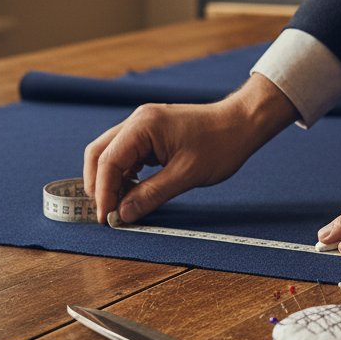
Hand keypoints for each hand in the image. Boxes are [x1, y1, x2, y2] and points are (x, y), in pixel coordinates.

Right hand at [83, 74, 298, 223]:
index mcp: (143, 125)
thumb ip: (151, 194)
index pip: (108, 160)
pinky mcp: (151, 134)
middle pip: (100, 153)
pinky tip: (132, 193)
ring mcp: (143, 126)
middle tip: (105, 213)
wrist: (242, 124)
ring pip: (111, 154)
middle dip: (98, 185)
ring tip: (118, 207)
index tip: (105, 217)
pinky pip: (127, 155)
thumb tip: (122, 214)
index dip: (103, 192)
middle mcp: (137, 121)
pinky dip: (124, 175)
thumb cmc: (220, 144)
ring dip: (111, 181)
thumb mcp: (186, 175)